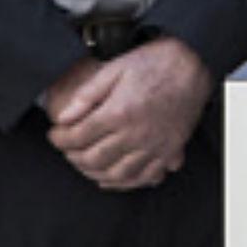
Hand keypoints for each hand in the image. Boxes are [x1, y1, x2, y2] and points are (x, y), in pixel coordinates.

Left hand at [45, 37, 213, 191]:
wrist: (192, 65)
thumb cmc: (154, 63)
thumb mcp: (114, 69)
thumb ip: (87, 95)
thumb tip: (63, 117)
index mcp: (119, 112)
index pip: (79, 136)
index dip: (61, 139)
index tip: (54, 136)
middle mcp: (136, 134)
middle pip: (94, 159)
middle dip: (73, 157)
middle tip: (66, 150)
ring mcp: (154, 146)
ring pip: (117, 174)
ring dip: (94, 173)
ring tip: (83, 164)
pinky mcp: (168, 151)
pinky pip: (143, 178)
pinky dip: (124, 184)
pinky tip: (111, 179)